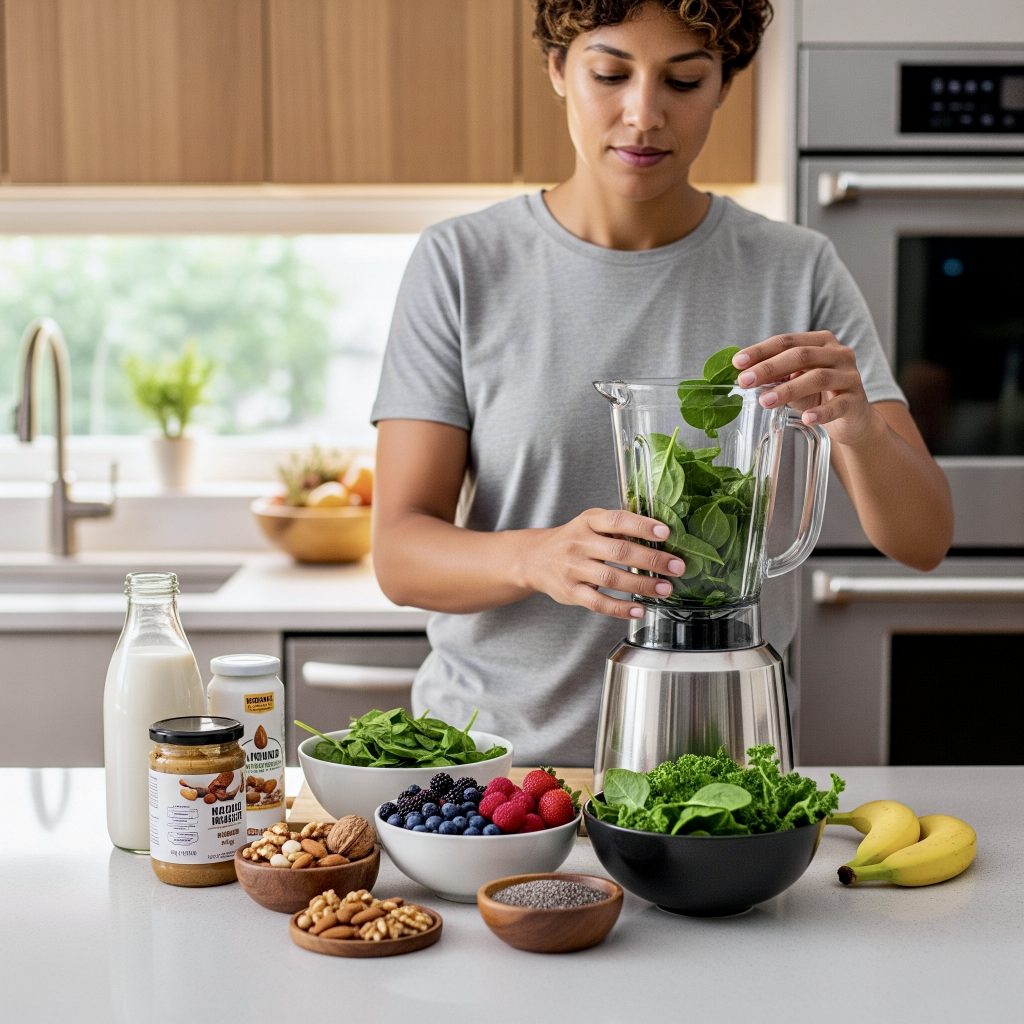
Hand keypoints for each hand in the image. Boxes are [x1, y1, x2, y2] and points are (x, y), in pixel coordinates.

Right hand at [523, 508, 684, 620]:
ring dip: (642, 585)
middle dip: (652, 560)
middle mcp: (579, 543)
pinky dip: (620, 608)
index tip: (665, 533)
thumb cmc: (573, 539)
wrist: (535, 558)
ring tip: (665, 589)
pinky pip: (597, 602)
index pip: (617, 521)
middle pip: (619, 552)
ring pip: (611, 578)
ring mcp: (573, 569)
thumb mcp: (591, 523)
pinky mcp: (570, 592)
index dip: (641, 526)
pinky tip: (638, 609)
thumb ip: (618, 528)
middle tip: (677, 566)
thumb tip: (660, 536)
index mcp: (588, 521)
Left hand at [733, 331, 877, 445]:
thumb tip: (744, 375)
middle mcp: (839, 354)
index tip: (737, 362)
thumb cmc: (819, 395)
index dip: (761, 351)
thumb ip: (776, 376)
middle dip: (769, 368)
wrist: (853, 418)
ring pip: (818, 378)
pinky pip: (838, 405)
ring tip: (764, 401)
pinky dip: (821, 412)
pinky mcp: (856, 401)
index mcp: (821, 342)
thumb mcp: (795, 381)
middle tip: (745, 381)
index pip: (787, 341)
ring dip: (788, 389)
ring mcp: (850, 377)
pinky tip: (806, 418)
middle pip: (801, 355)